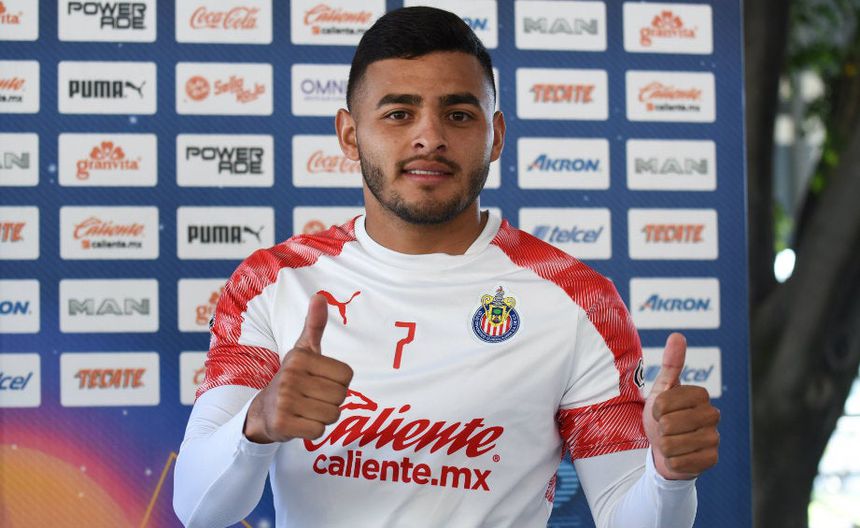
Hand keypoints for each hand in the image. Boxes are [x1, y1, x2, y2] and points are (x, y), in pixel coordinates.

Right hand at [244, 294, 353, 443]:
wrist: (263, 411)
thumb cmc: (293, 378)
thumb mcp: (303, 351)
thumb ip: (314, 325)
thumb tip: (319, 296)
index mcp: (300, 357)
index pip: (347, 375)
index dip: (339, 382)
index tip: (320, 381)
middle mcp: (290, 376)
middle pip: (341, 396)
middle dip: (331, 401)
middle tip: (312, 398)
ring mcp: (285, 401)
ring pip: (332, 415)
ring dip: (323, 416)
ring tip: (306, 409)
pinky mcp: (282, 424)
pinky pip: (319, 431)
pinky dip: (313, 431)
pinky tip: (299, 422)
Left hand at [643, 333, 719, 479]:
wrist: (665, 449)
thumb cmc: (663, 416)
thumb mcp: (662, 389)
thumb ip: (671, 364)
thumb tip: (677, 335)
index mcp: (701, 395)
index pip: (664, 403)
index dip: (656, 409)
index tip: (660, 411)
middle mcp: (713, 415)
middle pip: (669, 424)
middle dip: (659, 428)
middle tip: (665, 428)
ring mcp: (714, 438)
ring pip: (672, 444)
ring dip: (664, 445)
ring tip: (670, 442)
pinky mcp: (711, 459)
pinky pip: (679, 462)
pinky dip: (671, 461)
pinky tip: (678, 456)